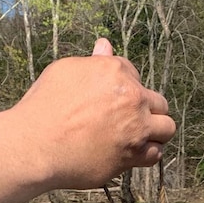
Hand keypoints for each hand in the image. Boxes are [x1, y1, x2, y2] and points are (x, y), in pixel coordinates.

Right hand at [10, 38, 175, 190]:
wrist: (37, 145)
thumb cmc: (45, 107)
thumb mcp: (65, 72)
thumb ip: (92, 62)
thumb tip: (105, 47)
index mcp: (116, 72)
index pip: (135, 76)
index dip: (126, 88)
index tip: (114, 99)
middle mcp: (132, 99)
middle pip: (159, 102)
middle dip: (148, 109)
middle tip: (131, 119)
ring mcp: (136, 130)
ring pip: (166, 129)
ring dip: (155, 132)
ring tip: (139, 137)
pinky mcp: (132, 156)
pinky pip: (155, 155)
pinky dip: (148, 154)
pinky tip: (135, 153)